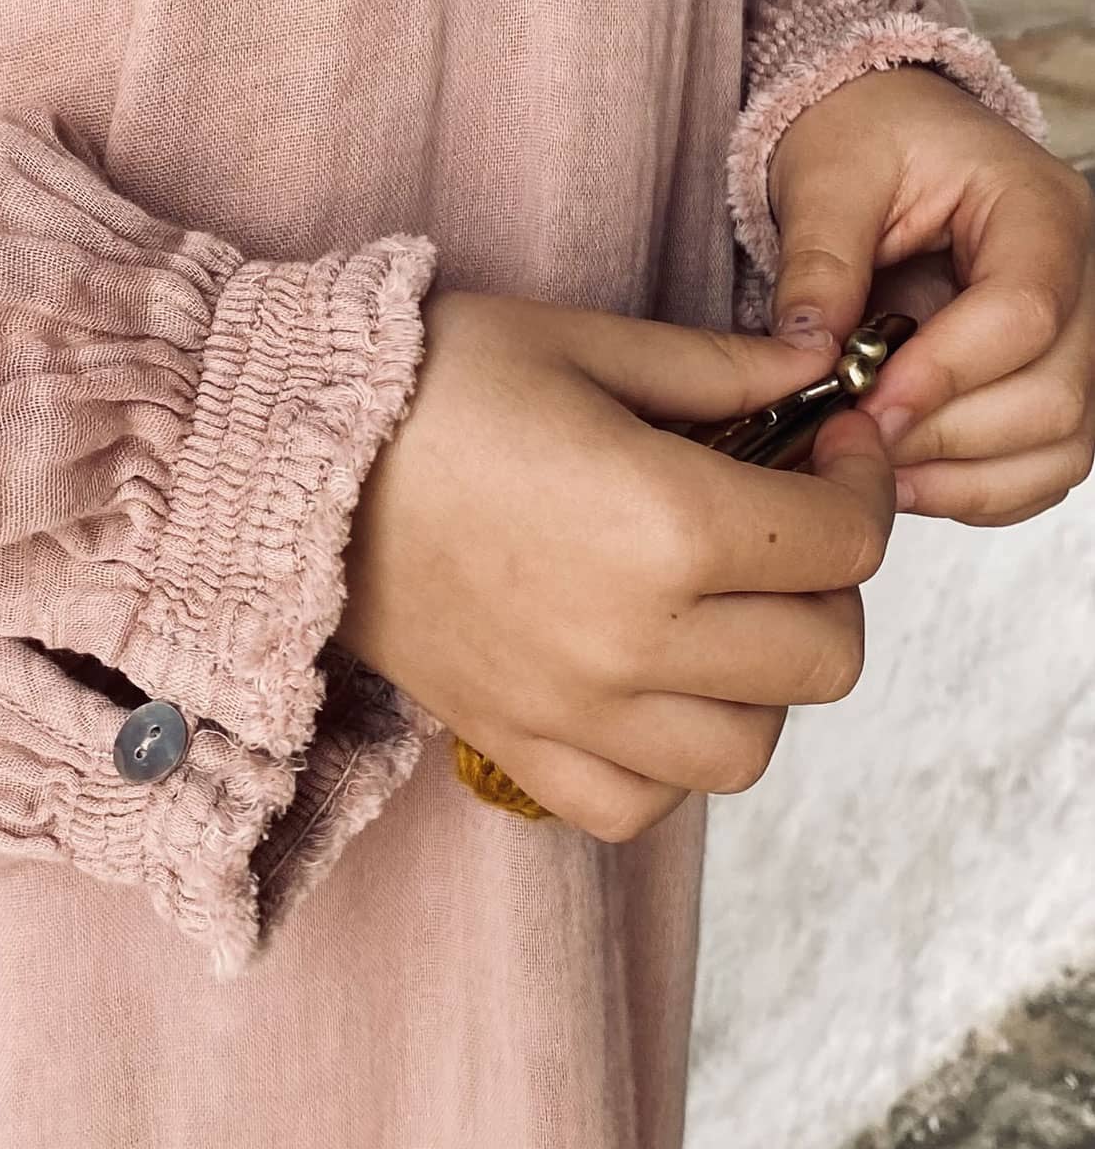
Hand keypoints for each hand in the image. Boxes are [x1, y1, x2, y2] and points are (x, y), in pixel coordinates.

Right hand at [337, 291, 895, 839]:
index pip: (845, 540)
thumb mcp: (578, 341)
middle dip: (832, 584)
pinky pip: (637, 807)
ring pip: (748, 749)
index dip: (863, 481)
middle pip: (825, 657)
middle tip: (784, 527)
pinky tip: (647, 694)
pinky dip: (668, 765)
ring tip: (720, 616)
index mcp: (667, 523)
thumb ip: (717, 367)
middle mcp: (634, 640)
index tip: (834, 446)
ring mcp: (571, 710)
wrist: (285, 464)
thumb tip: (813, 373)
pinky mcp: (512, 744)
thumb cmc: (427, 385)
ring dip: (763, 682)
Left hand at [769, 64, 1094, 525]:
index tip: (860, 404)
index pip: (1025, 312)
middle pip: (1056, 394)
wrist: (881, 139)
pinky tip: (900, 478)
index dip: (943, 373)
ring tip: (869, 468)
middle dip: (941, 433)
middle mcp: (1082, 279)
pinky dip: (976, 490)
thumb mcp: (826, 178)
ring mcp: (1074, 339)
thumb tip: (809, 356)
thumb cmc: (864, 142)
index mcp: (1039, 211)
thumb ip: (819, 264)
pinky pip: (1042, 467)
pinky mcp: (1046, 383)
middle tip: (847, 442)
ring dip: (960, 475)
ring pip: (1063, 445)